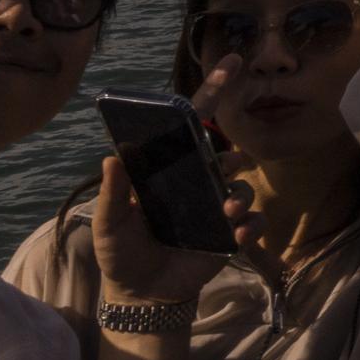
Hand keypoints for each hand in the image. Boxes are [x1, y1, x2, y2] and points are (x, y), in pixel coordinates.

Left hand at [97, 57, 275, 302]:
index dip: (211, 94)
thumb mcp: (107, 226)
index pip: (190, 128)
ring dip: (239, 194)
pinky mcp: (230, 235)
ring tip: (227, 209)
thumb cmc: (121, 255)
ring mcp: (216, 209)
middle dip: (232, 156)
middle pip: (225, 155)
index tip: (232, 63)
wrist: (142, 296)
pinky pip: (252, 223)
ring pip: (241, 187)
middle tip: (226, 164)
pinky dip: (250, 227)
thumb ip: (111, 195)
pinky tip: (237, 236)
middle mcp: (196, 185)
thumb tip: (111, 157)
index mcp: (169, 174)